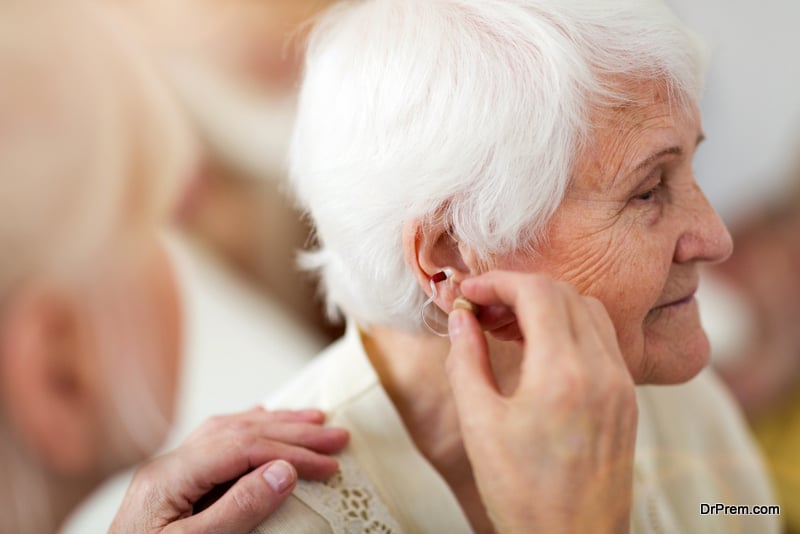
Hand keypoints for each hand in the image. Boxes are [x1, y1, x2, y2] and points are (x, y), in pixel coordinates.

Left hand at [110, 407, 348, 533]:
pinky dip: (247, 428)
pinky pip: (215, 440)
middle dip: (292, 431)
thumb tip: (283, 469)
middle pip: (239, 432)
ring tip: (312, 419)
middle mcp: (167, 465)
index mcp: (168, 478)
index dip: (290, 452)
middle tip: (336, 434)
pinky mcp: (173, 482)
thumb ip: (238, 509)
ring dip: (274, 422)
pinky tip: (263, 420)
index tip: (328, 464)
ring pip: (228, 429)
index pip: (241, 449)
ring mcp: (168, 471)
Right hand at [446, 271, 636, 533]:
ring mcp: (621, 384)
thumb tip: (461, 318)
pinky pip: (603, 340)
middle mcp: (603, 370)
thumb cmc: (522, 493)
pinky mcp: (627, 399)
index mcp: (564, 374)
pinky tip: (540, 349)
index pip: (538, 292)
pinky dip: (571, 327)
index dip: (499, 282)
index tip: (470, 294)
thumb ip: (466, 360)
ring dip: (548, 304)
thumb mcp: (479, 424)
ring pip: (589, 310)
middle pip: (565, 293)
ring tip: (508, 325)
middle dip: (520, 289)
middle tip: (483, 308)